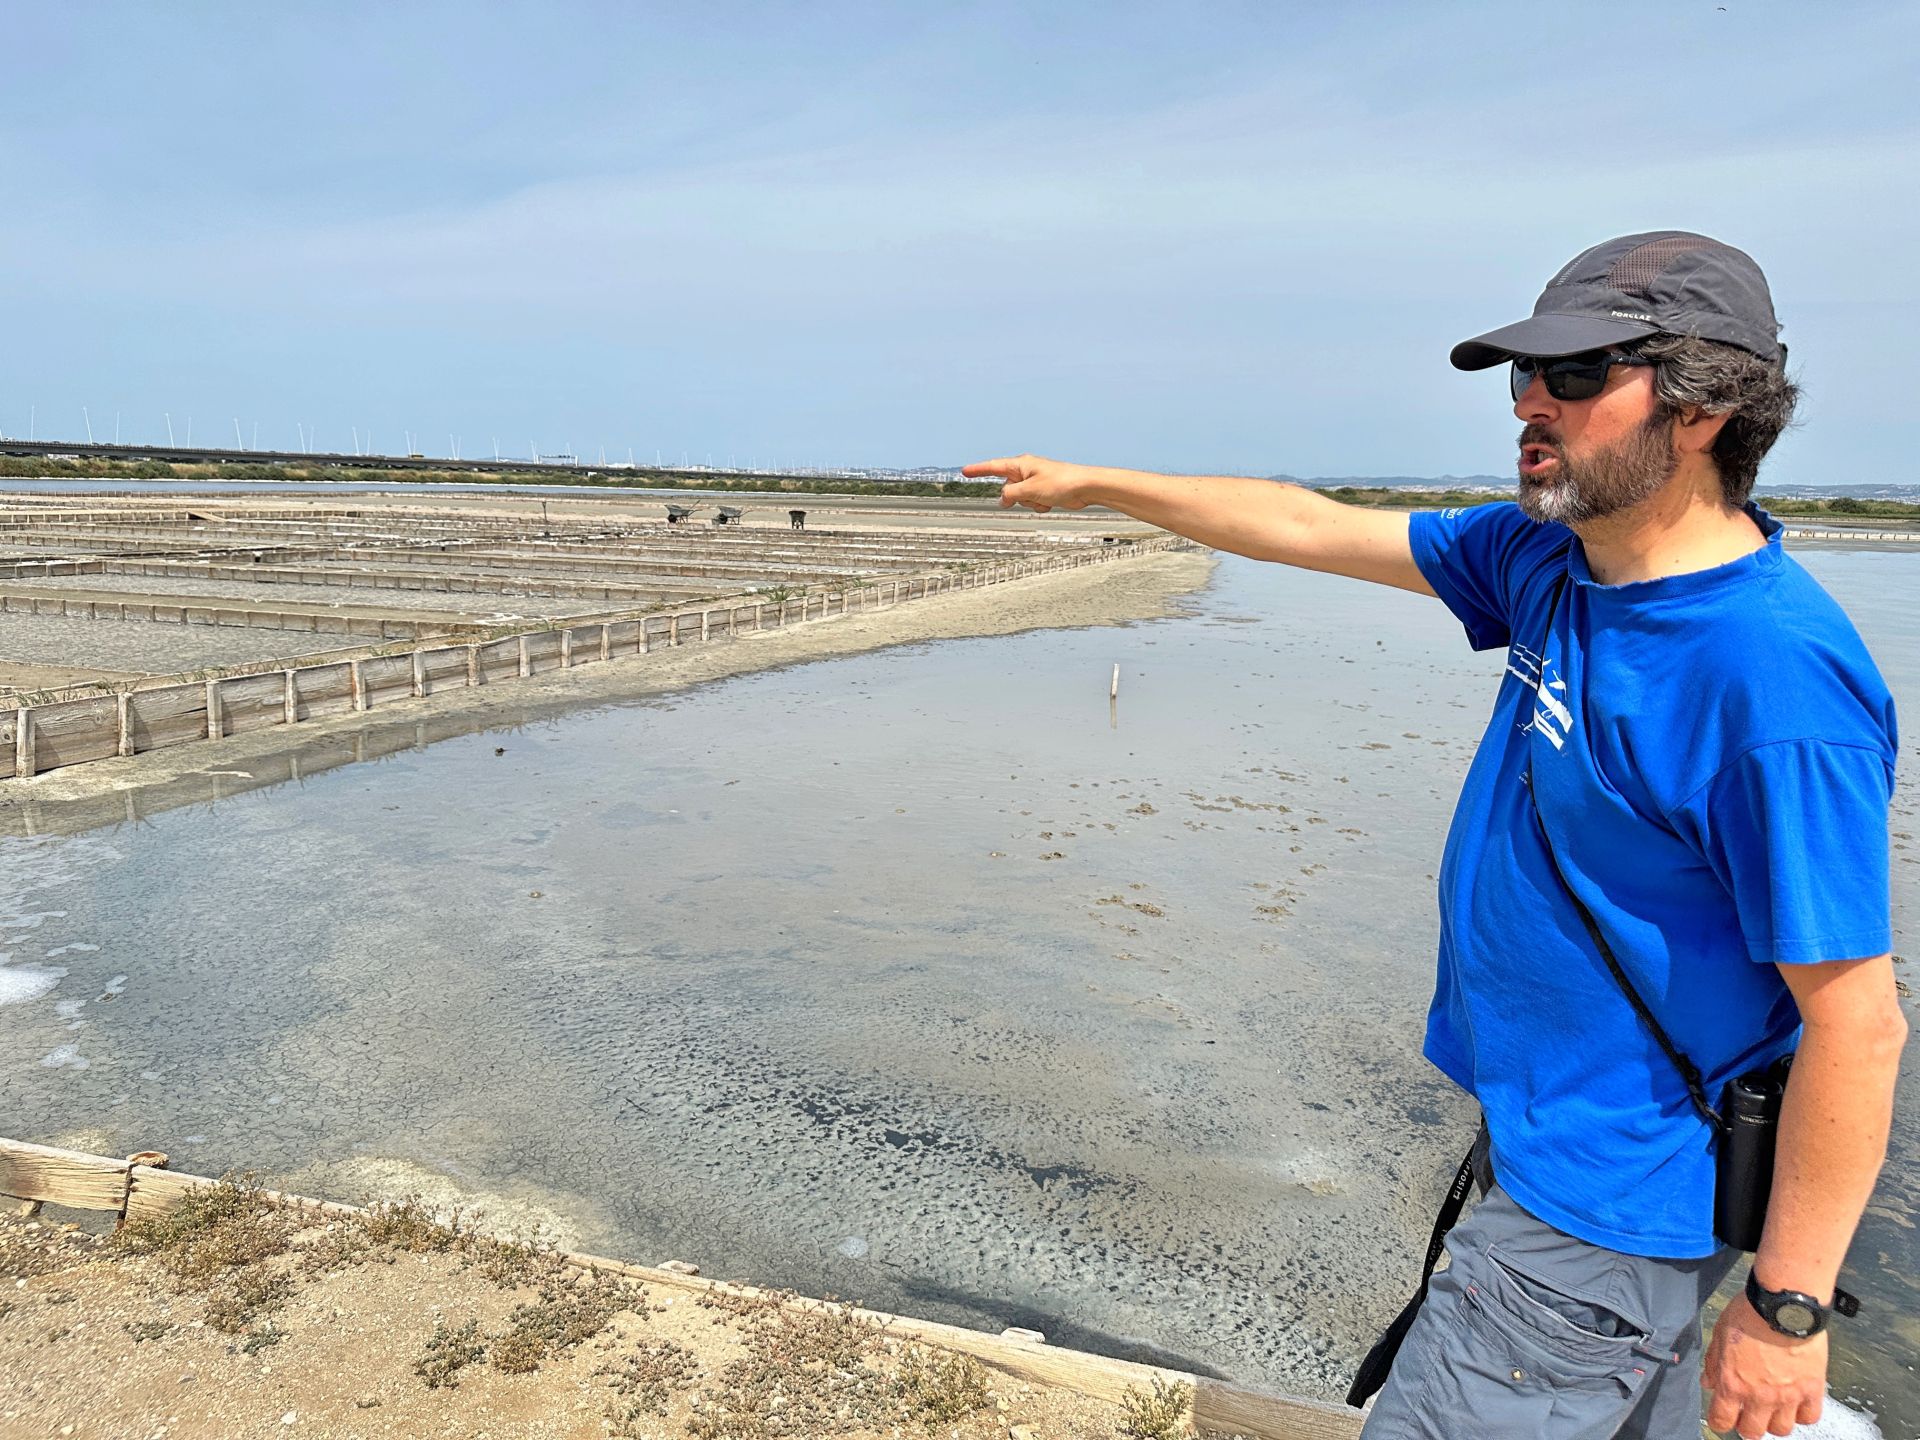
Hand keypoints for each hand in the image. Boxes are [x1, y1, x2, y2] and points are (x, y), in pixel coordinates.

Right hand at [960, 454, 1092, 512]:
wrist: (1085, 487)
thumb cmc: (1062, 482)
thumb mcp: (1029, 489)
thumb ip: (1011, 494)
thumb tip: (1002, 500)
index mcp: (1021, 465)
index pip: (993, 467)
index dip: (978, 470)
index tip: (965, 471)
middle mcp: (1026, 472)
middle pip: (1008, 488)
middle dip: (1016, 497)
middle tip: (1032, 495)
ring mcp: (1034, 482)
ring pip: (1020, 498)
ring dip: (1030, 502)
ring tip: (1045, 497)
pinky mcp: (1043, 491)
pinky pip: (1032, 503)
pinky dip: (1039, 505)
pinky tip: (1051, 501)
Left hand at [1701, 1291, 1827, 1437]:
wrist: (1783, 1307)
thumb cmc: (1749, 1315)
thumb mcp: (1719, 1335)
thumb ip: (1714, 1363)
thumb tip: (1708, 1382)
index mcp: (1733, 1383)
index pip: (1722, 1420)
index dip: (1720, 1422)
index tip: (1722, 1418)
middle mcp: (1760, 1396)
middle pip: (1753, 1431)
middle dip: (1747, 1425)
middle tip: (1748, 1414)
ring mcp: (1788, 1396)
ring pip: (1782, 1429)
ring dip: (1775, 1421)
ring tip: (1773, 1408)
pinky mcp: (1812, 1389)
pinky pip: (1809, 1417)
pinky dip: (1802, 1414)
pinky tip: (1797, 1402)